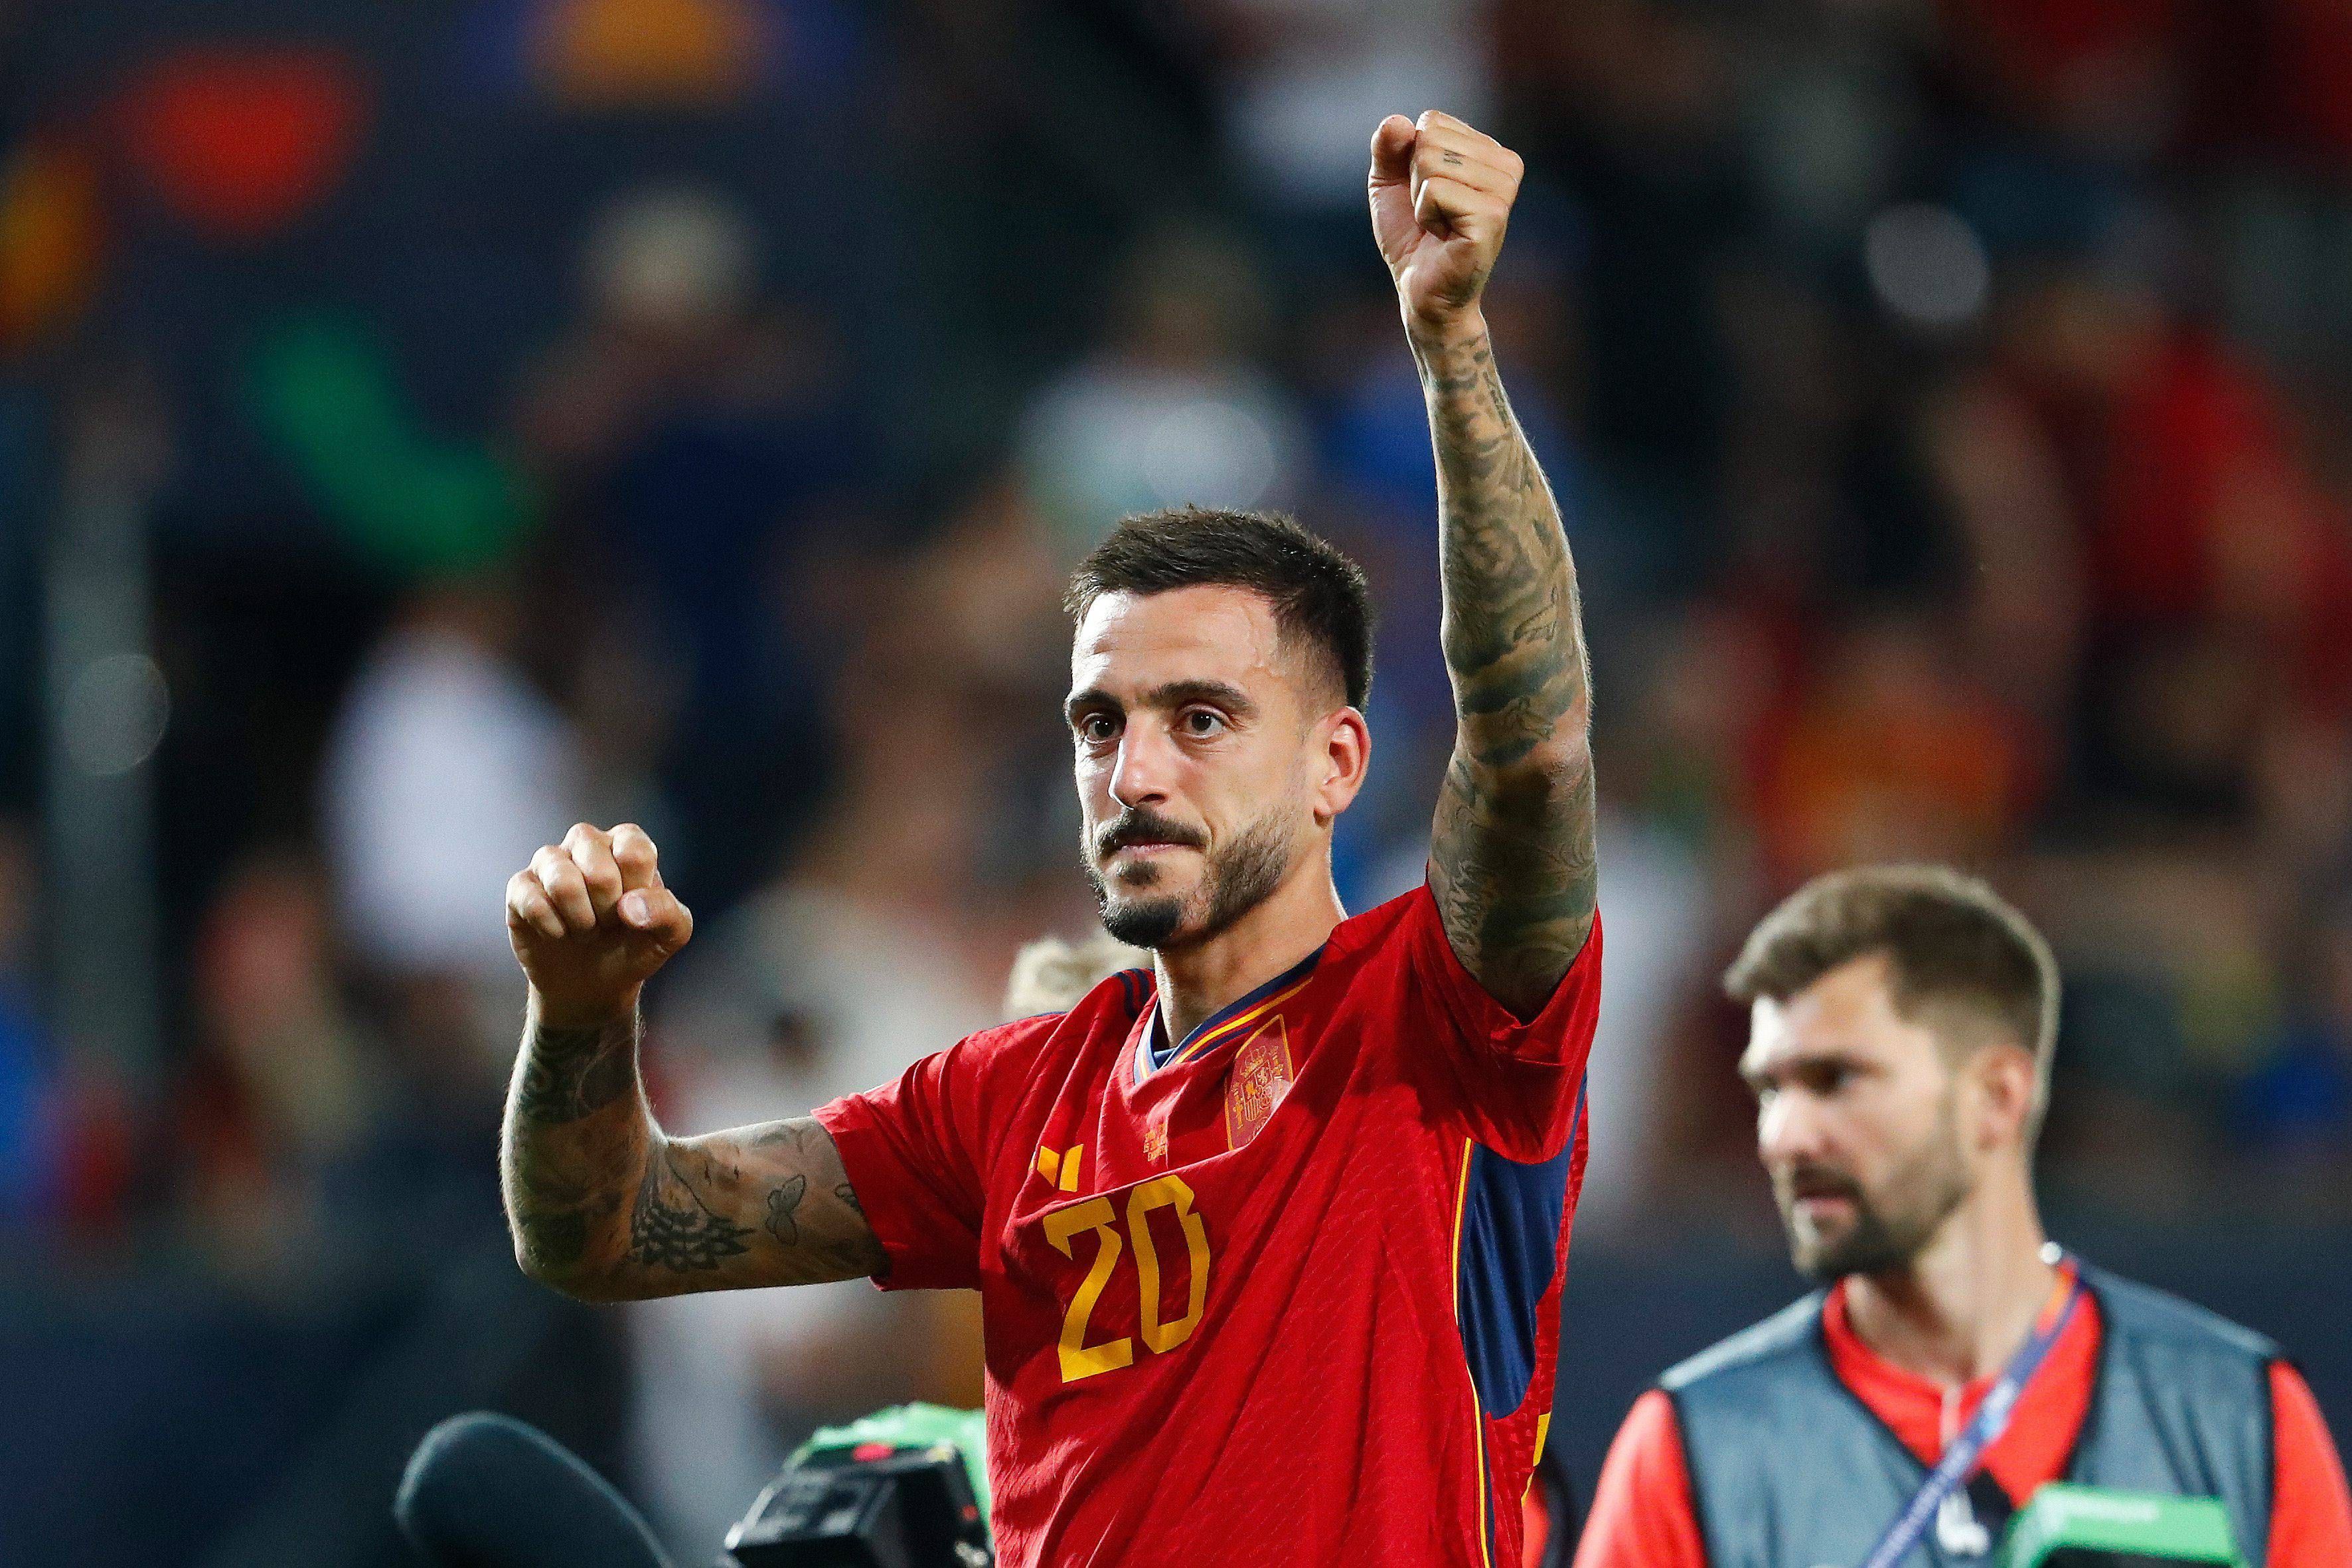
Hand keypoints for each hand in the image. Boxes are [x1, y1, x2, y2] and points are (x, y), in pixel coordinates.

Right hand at [506, 823, 692, 1027]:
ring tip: (585, 929)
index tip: (636, 910)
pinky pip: (532, 901)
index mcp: (626, 843)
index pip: (635, 851)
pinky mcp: (520, 887)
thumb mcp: (669, 936)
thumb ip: (668, 914)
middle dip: (608, 911)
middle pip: (598, 870)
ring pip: (562, 880)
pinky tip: (559, 934)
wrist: (593, 983)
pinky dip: (553, 929)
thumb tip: (631, 907)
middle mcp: (586, 843)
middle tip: (608, 923)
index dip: (637, 892)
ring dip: (580, 919)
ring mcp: (550, 862)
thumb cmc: (633, 947)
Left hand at [1367, 111, 1524, 341]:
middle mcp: (1505, 164)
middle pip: (1430, 138)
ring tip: (1439, 225)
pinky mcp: (1492, 215)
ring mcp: (1503, 189)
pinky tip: (1443, 235)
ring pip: (1431, 162)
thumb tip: (1397, 120)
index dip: (1412, 160)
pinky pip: (1435, 190)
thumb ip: (1389, 147)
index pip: (1432, 121)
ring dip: (1420, 200)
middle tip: (1432, 214)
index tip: (1428, 195)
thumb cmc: (1412, 236)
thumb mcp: (1390, 183)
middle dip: (1414, 180)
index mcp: (1488, 150)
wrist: (1421, 290)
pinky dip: (1425, 215)